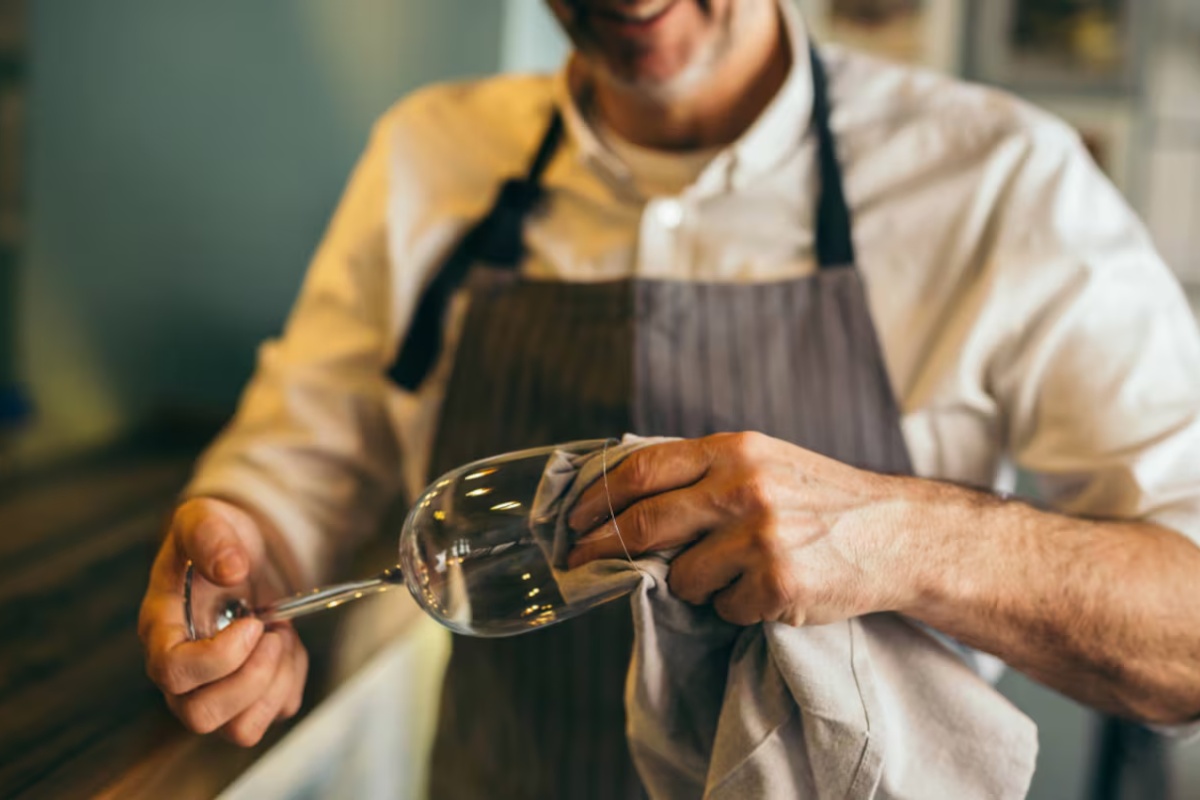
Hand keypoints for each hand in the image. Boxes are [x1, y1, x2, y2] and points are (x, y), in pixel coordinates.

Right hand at [138, 497, 308, 746]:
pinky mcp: (247, 694)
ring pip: (239, 729)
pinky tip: (287, 647)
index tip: (252, 622)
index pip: (173, 673)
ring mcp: (213, 687)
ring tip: (281, 638)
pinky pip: (272, 714)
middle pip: (201, 716)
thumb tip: (231, 569)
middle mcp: (182, 671)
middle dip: (252, 678)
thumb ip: (210, 535)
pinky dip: (291, 683)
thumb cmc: (214, 540)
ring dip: (274, 684)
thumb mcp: (206, 518)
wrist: (240, 553)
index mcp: (161, 631)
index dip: (218, 658)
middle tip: (272, 632)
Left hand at [567, 432, 926, 626]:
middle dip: (604, 547)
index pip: (643, 470)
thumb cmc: (821, 499)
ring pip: (682, 577)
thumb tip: (626, 495)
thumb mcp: (764, 461)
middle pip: (647, 523)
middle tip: (582, 563)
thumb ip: (704, 471)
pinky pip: (724, 608)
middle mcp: (745, 486)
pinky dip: (735, 608)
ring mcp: (762, 536)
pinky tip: (767, 591)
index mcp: (734, 449)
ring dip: (693, 586)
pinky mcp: (778, 583)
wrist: (896, 534)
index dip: (598, 498)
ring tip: (733, 574)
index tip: (573, 519)